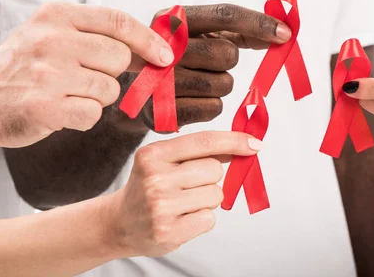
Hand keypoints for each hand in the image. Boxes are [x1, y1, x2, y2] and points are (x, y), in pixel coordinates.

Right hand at [0, 3, 173, 147]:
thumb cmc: (27, 67)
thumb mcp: (54, 35)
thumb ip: (98, 35)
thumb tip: (155, 48)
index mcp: (56, 15)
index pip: (118, 21)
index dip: (148, 40)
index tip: (165, 56)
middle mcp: (50, 40)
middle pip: (119, 58)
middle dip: (112, 73)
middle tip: (84, 77)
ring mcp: (46, 74)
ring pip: (109, 89)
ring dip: (96, 97)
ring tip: (67, 94)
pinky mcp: (44, 107)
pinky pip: (92, 114)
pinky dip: (83, 117)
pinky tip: (61, 111)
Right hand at [106, 131, 261, 257]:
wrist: (118, 224)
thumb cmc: (149, 188)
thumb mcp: (163, 161)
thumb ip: (199, 152)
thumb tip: (244, 144)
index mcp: (153, 154)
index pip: (204, 142)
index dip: (234, 141)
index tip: (255, 144)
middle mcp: (154, 178)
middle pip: (215, 170)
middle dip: (210, 178)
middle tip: (187, 186)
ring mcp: (160, 207)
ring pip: (216, 195)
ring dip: (206, 200)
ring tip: (182, 204)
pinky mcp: (168, 232)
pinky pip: (209, 218)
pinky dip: (202, 219)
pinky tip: (181, 218)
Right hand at [136, 4, 290, 131]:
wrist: (138, 93)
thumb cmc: (182, 58)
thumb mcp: (203, 35)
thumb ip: (241, 32)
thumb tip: (282, 33)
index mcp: (173, 19)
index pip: (225, 14)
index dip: (258, 23)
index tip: (286, 34)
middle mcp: (162, 45)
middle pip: (227, 53)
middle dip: (228, 60)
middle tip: (210, 63)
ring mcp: (159, 79)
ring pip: (223, 84)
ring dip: (220, 85)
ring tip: (197, 82)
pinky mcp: (162, 111)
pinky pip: (214, 109)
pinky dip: (211, 106)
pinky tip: (192, 100)